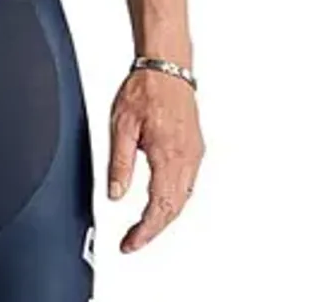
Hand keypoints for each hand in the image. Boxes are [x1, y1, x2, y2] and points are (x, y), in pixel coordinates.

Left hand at [106, 66, 203, 253]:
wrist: (167, 67)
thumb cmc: (146, 88)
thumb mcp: (122, 125)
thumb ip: (120, 163)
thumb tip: (115, 194)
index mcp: (168, 155)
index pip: (159, 207)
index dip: (144, 231)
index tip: (129, 244)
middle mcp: (187, 159)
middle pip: (173, 209)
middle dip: (153, 230)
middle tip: (132, 242)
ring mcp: (194, 154)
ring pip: (183, 199)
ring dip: (164, 217)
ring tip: (143, 229)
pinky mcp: (195, 149)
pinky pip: (187, 185)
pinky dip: (174, 201)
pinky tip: (162, 203)